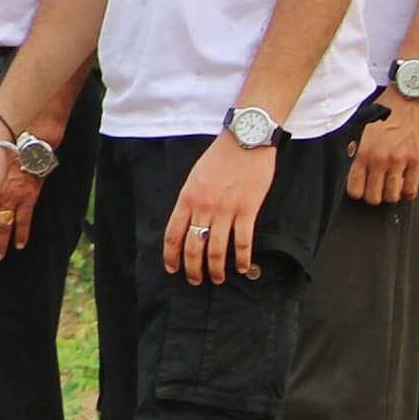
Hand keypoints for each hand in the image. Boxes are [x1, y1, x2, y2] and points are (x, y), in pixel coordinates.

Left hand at [164, 133, 275, 284]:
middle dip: (192, 268)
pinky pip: (243, 241)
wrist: (245, 140)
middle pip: (193, 246)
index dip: (171, 255)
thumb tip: (189, 222)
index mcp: (187, 198)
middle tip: (195, 280)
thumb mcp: (195, 176)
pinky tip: (243, 268)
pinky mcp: (247, 210)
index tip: (172, 268)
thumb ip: (191, 200)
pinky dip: (242, 258)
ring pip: (216, 249)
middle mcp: (203, 207)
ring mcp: (226, 210)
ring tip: (217, 279)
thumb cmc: (220, 157)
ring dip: (216, 269)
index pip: (173, 234)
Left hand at [347, 91, 418, 205]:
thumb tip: (356, 164)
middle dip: (374, 197)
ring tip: (392, 188)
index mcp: (364, 150)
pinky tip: (406, 187)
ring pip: (392, 196)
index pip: (355, 187)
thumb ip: (360, 146)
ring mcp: (400, 161)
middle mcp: (380, 158)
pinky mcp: (418, 160)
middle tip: (378, 191)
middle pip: (373, 196)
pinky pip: (412, 189)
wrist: (411, 94)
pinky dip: (408, 192)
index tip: (362, 190)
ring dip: (392, 195)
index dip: (358, 193)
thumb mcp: (364, 125)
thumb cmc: (388, 106)